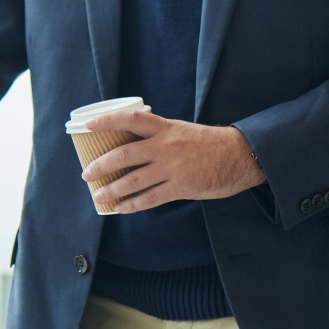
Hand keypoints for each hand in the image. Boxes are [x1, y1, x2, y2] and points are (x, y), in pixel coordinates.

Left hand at [80, 112, 267, 213]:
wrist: (241, 156)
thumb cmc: (210, 144)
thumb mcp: (182, 131)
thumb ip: (159, 138)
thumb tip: (131, 148)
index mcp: (165, 127)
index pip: (130, 120)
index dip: (107, 121)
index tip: (88, 126)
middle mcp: (166, 146)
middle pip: (124, 155)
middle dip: (101, 166)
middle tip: (86, 174)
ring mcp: (173, 168)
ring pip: (133, 181)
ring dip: (111, 190)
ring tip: (98, 196)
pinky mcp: (181, 187)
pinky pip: (150, 198)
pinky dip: (132, 205)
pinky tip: (121, 208)